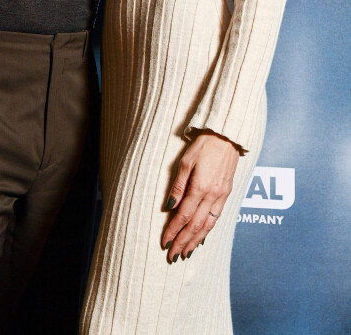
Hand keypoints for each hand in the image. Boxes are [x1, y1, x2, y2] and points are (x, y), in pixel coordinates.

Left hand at [162, 131, 239, 261]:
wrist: (226, 136)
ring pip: (208, 225)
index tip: (164, 242)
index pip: (183, 216)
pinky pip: (217, 217)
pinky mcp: (227, 193)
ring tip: (186, 252)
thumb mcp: (185, 162)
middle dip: (183, 241)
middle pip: (196, 225)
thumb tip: (169, 207)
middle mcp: (213, 195)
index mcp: (200, 187)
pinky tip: (201, 236)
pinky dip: (208, 230)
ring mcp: (222, 196)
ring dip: (196, 240)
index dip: (173, 231)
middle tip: (173, 255)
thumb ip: (178, 186)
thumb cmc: (203, 145)